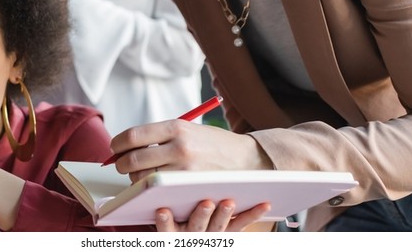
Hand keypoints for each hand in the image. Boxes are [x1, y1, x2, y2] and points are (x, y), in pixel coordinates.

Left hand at [111, 120, 272, 181]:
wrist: (246, 158)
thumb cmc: (212, 144)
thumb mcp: (187, 129)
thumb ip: (158, 135)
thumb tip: (126, 145)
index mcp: (176, 126)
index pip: (132, 136)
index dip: (117, 144)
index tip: (115, 148)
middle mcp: (179, 146)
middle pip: (133, 159)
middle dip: (122, 165)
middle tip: (123, 166)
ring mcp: (185, 168)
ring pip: (143, 178)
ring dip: (136, 179)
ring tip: (143, 174)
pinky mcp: (190, 185)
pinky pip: (159, 190)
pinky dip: (151, 189)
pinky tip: (155, 184)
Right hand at [155, 199, 270, 231]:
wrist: (196, 231)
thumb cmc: (177, 214)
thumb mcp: (161, 210)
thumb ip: (155, 201)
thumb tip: (147, 177)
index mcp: (172, 229)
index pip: (165, 228)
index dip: (164, 221)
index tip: (162, 210)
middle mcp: (191, 234)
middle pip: (194, 227)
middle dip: (201, 216)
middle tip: (206, 203)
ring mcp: (211, 234)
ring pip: (217, 228)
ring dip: (224, 215)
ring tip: (229, 202)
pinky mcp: (228, 231)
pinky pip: (241, 225)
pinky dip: (253, 214)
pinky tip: (264, 204)